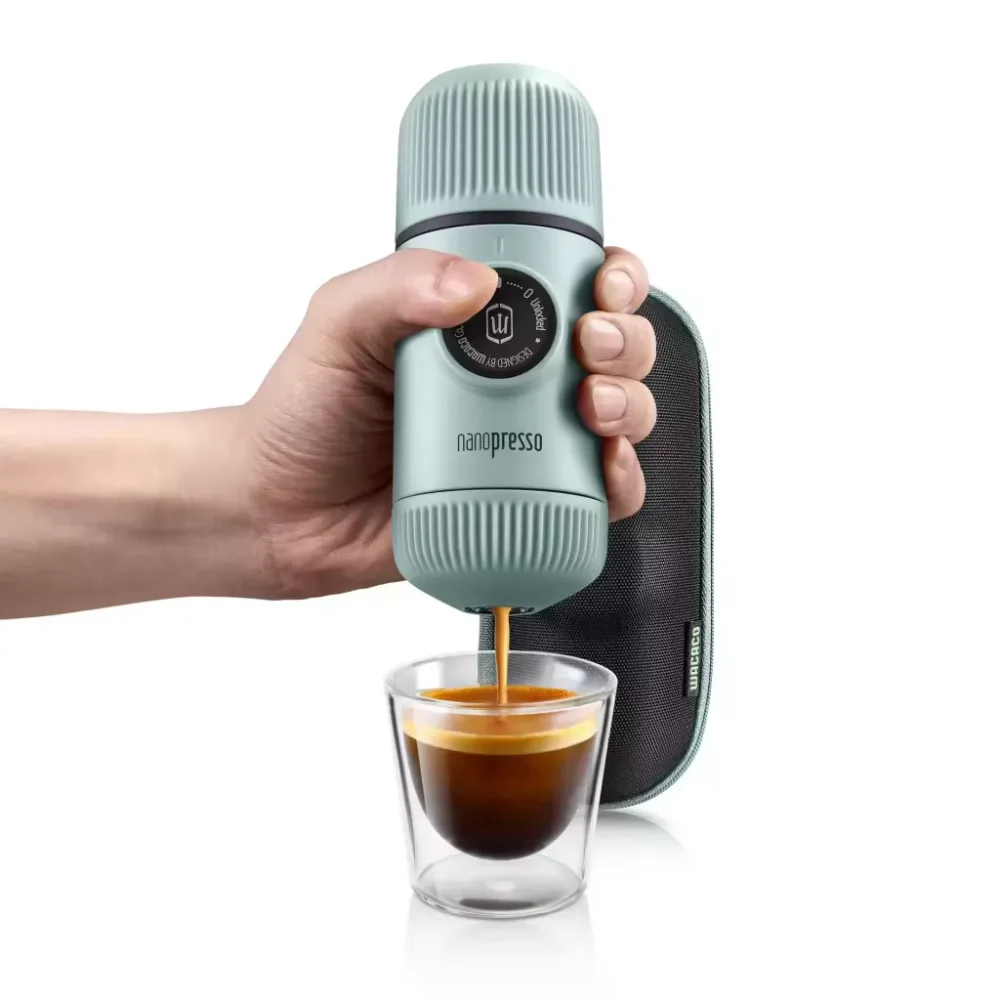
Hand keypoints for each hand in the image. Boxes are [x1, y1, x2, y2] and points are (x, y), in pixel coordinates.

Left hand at [242, 247, 656, 598]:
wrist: (277, 512)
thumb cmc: (303, 413)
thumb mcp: (338, 325)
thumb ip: (397, 287)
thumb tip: (478, 283)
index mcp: (478, 325)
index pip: (570, 284)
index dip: (612, 276)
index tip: (606, 279)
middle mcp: (513, 381)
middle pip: (612, 348)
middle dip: (626, 340)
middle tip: (590, 345)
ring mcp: (523, 444)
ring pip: (618, 415)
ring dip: (631, 404)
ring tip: (592, 408)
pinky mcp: (523, 505)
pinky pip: (597, 495)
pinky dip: (622, 481)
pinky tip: (606, 470)